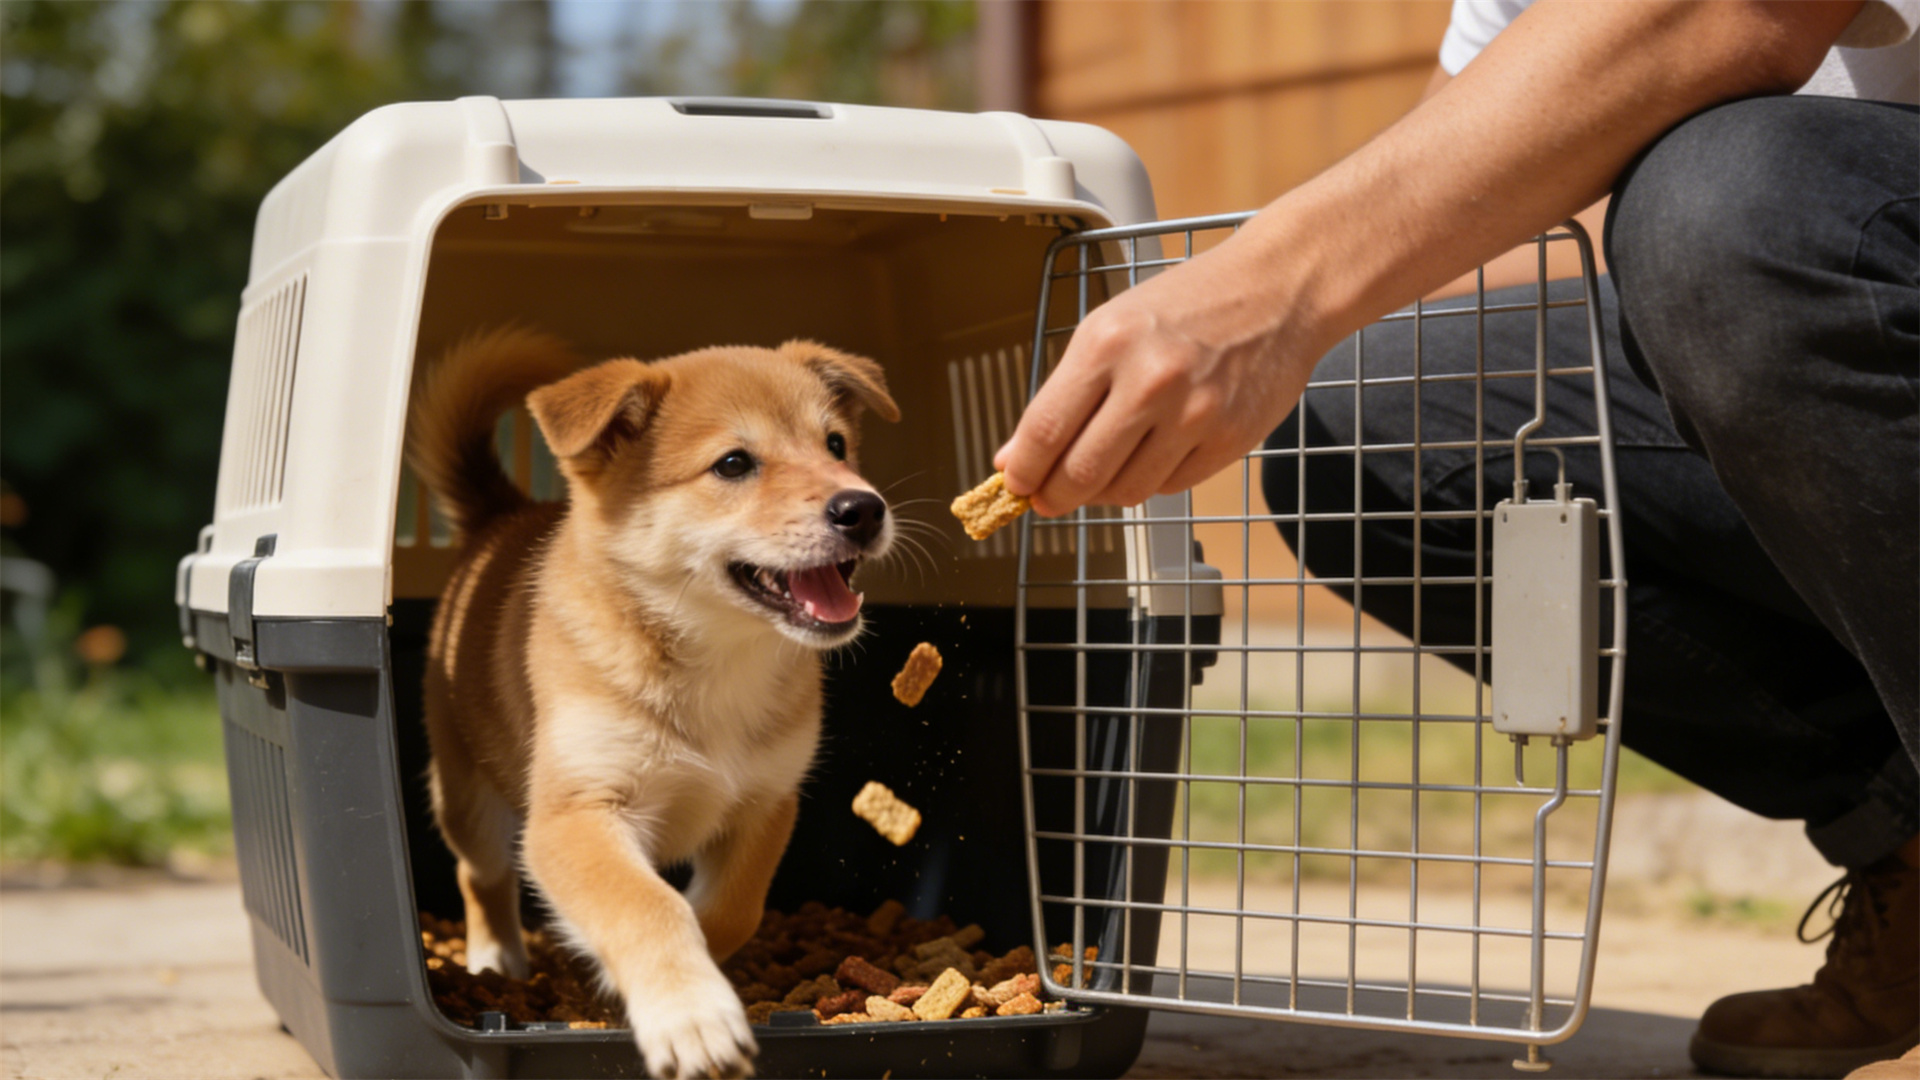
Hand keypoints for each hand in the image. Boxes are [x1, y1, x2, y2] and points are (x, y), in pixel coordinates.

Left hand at [994, 232, 1318, 516]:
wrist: (1278, 291)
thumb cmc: (1188, 305)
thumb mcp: (1111, 329)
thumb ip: (1062, 395)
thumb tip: (1014, 458)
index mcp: (1107, 345)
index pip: (1044, 432)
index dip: (1022, 472)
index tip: (1015, 485)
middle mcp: (1150, 382)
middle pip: (1080, 474)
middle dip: (1054, 496)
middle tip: (1049, 498)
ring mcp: (1194, 415)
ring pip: (1125, 491)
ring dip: (1103, 493)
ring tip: (1102, 471)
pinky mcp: (1229, 441)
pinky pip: (1170, 486)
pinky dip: (1150, 480)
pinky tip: (1151, 454)